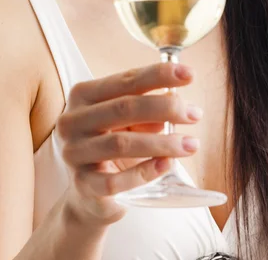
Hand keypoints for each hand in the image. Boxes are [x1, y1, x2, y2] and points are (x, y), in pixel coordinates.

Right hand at [56, 63, 200, 227]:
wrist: (89, 193)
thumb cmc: (113, 142)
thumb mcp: (128, 120)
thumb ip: (148, 107)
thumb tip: (178, 102)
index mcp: (83, 95)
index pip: (126, 80)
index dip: (159, 74)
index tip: (190, 74)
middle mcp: (72, 121)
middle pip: (124, 108)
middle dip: (165, 108)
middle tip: (195, 113)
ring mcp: (74, 154)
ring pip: (121, 143)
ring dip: (162, 142)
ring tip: (191, 144)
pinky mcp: (82, 186)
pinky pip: (114, 180)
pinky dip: (144, 172)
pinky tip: (167, 165)